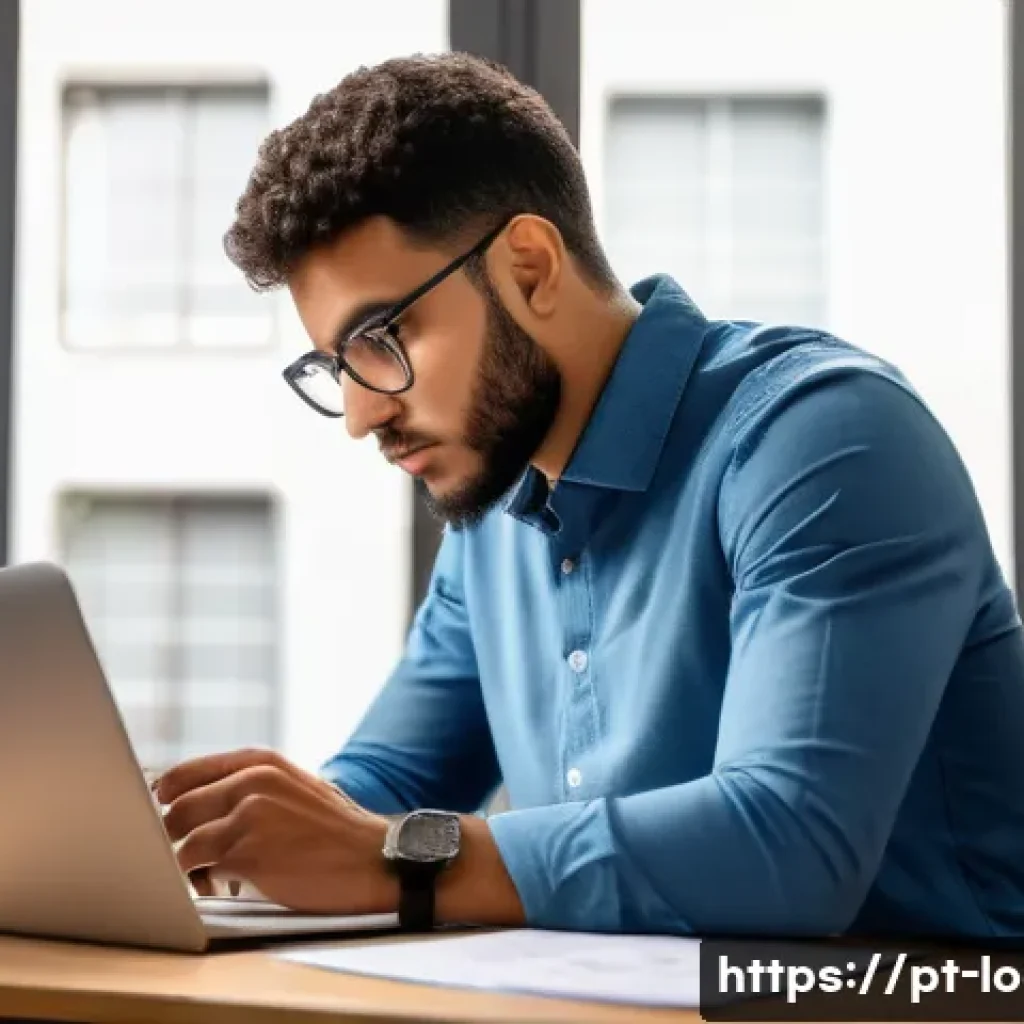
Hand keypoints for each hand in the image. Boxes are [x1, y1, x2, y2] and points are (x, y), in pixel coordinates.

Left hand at [152, 748, 396, 914]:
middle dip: (170, 837)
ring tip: (203, 878)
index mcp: (260, 761)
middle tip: (185, 858)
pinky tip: (216, 889)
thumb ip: (251, 786)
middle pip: (174, 807)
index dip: (166, 801)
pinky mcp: (248, 851)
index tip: (164, 822)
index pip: (184, 773)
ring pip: (180, 838)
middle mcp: (251, 780)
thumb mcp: (294, 787)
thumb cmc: (335, 830)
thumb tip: (202, 802)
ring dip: (181, 863)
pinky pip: (196, 866)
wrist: (374, 858)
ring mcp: (249, 814)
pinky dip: (196, 882)